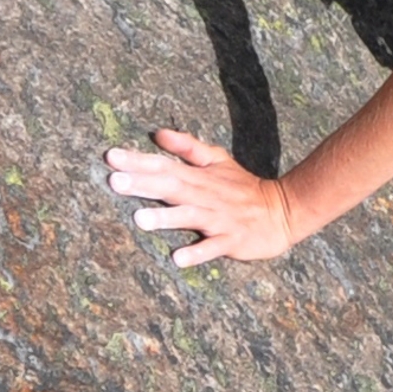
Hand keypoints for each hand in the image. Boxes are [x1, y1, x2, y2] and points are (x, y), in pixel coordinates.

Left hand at [103, 129, 299, 266]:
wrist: (282, 211)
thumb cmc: (242, 187)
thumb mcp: (217, 160)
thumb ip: (187, 147)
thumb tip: (158, 133)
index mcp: (199, 176)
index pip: (164, 165)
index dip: (138, 161)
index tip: (110, 157)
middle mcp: (205, 196)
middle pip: (171, 188)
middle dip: (143, 185)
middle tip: (114, 182)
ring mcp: (218, 219)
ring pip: (189, 217)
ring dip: (166, 219)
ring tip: (140, 220)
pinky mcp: (231, 240)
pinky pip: (212, 248)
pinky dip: (197, 252)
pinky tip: (178, 258)